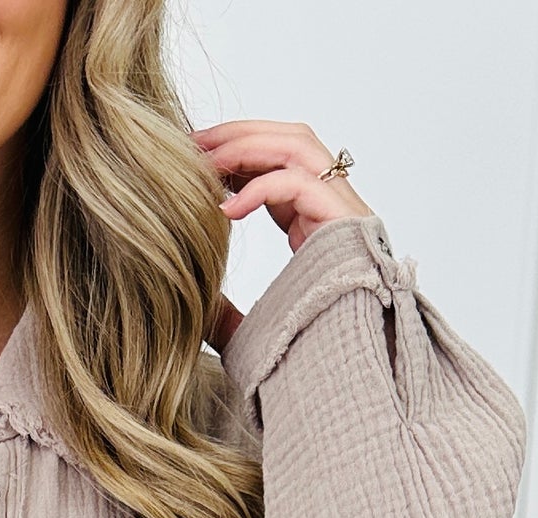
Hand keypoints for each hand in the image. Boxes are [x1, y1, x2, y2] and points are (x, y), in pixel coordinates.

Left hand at [190, 118, 376, 354]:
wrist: (346, 362)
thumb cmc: (308, 344)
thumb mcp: (256, 320)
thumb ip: (228, 310)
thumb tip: (193, 312)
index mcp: (314, 217)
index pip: (277, 162)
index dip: (237, 151)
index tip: (193, 156)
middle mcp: (332, 204)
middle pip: (289, 140)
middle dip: (238, 134)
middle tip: (191, 143)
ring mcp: (342, 208)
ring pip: (297, 147)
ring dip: (246, 147)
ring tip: (204, 164)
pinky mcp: (343, 220)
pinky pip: (297, 183)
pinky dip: (258, 188)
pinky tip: (225, 209)